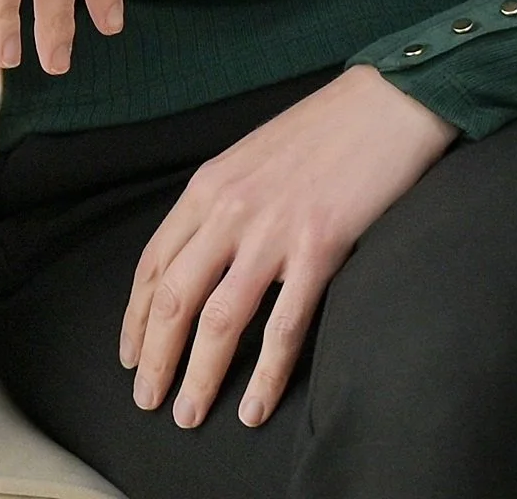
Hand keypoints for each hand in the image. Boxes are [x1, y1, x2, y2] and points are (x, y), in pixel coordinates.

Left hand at [122, 64, 458, 429]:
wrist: (385, 103)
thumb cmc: (321, 130)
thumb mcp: (250, 156)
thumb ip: (221, 203)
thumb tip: (198, 256)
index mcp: (208, 185)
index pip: (153, 263)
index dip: (135, 317)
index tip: (130, 353)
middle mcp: (230, 209)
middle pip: (174, 298)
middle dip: (155, 356)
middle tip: (148, 399)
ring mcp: (274, 231)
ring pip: (219, 320)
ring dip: (198, 375)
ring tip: (189, 414)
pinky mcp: (320, 248)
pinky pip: (284, 327)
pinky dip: (265, 375)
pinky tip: (255, 408)